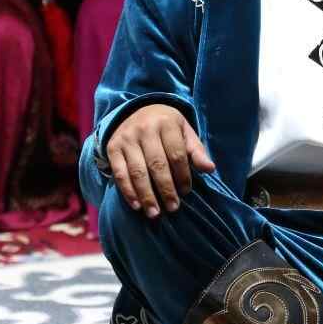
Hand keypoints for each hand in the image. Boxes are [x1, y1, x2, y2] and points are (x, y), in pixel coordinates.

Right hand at [105, 102, 214, 217]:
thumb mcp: (184, 131)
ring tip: (155, 213)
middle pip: (157, 165)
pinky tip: (137, 205)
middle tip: (173, 208)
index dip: (182, 176)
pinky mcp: (112, 148)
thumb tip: (210, 169)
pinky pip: (120, 173)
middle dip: (166, 189)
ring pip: (137, 171)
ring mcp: (127, 138)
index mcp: (167, 122)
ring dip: (146, 195)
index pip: (176, 155)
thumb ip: (196, 150)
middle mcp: (145, 129)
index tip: (186, 192)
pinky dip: (128, 191)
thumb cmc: (166, 125)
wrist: (135, 110)